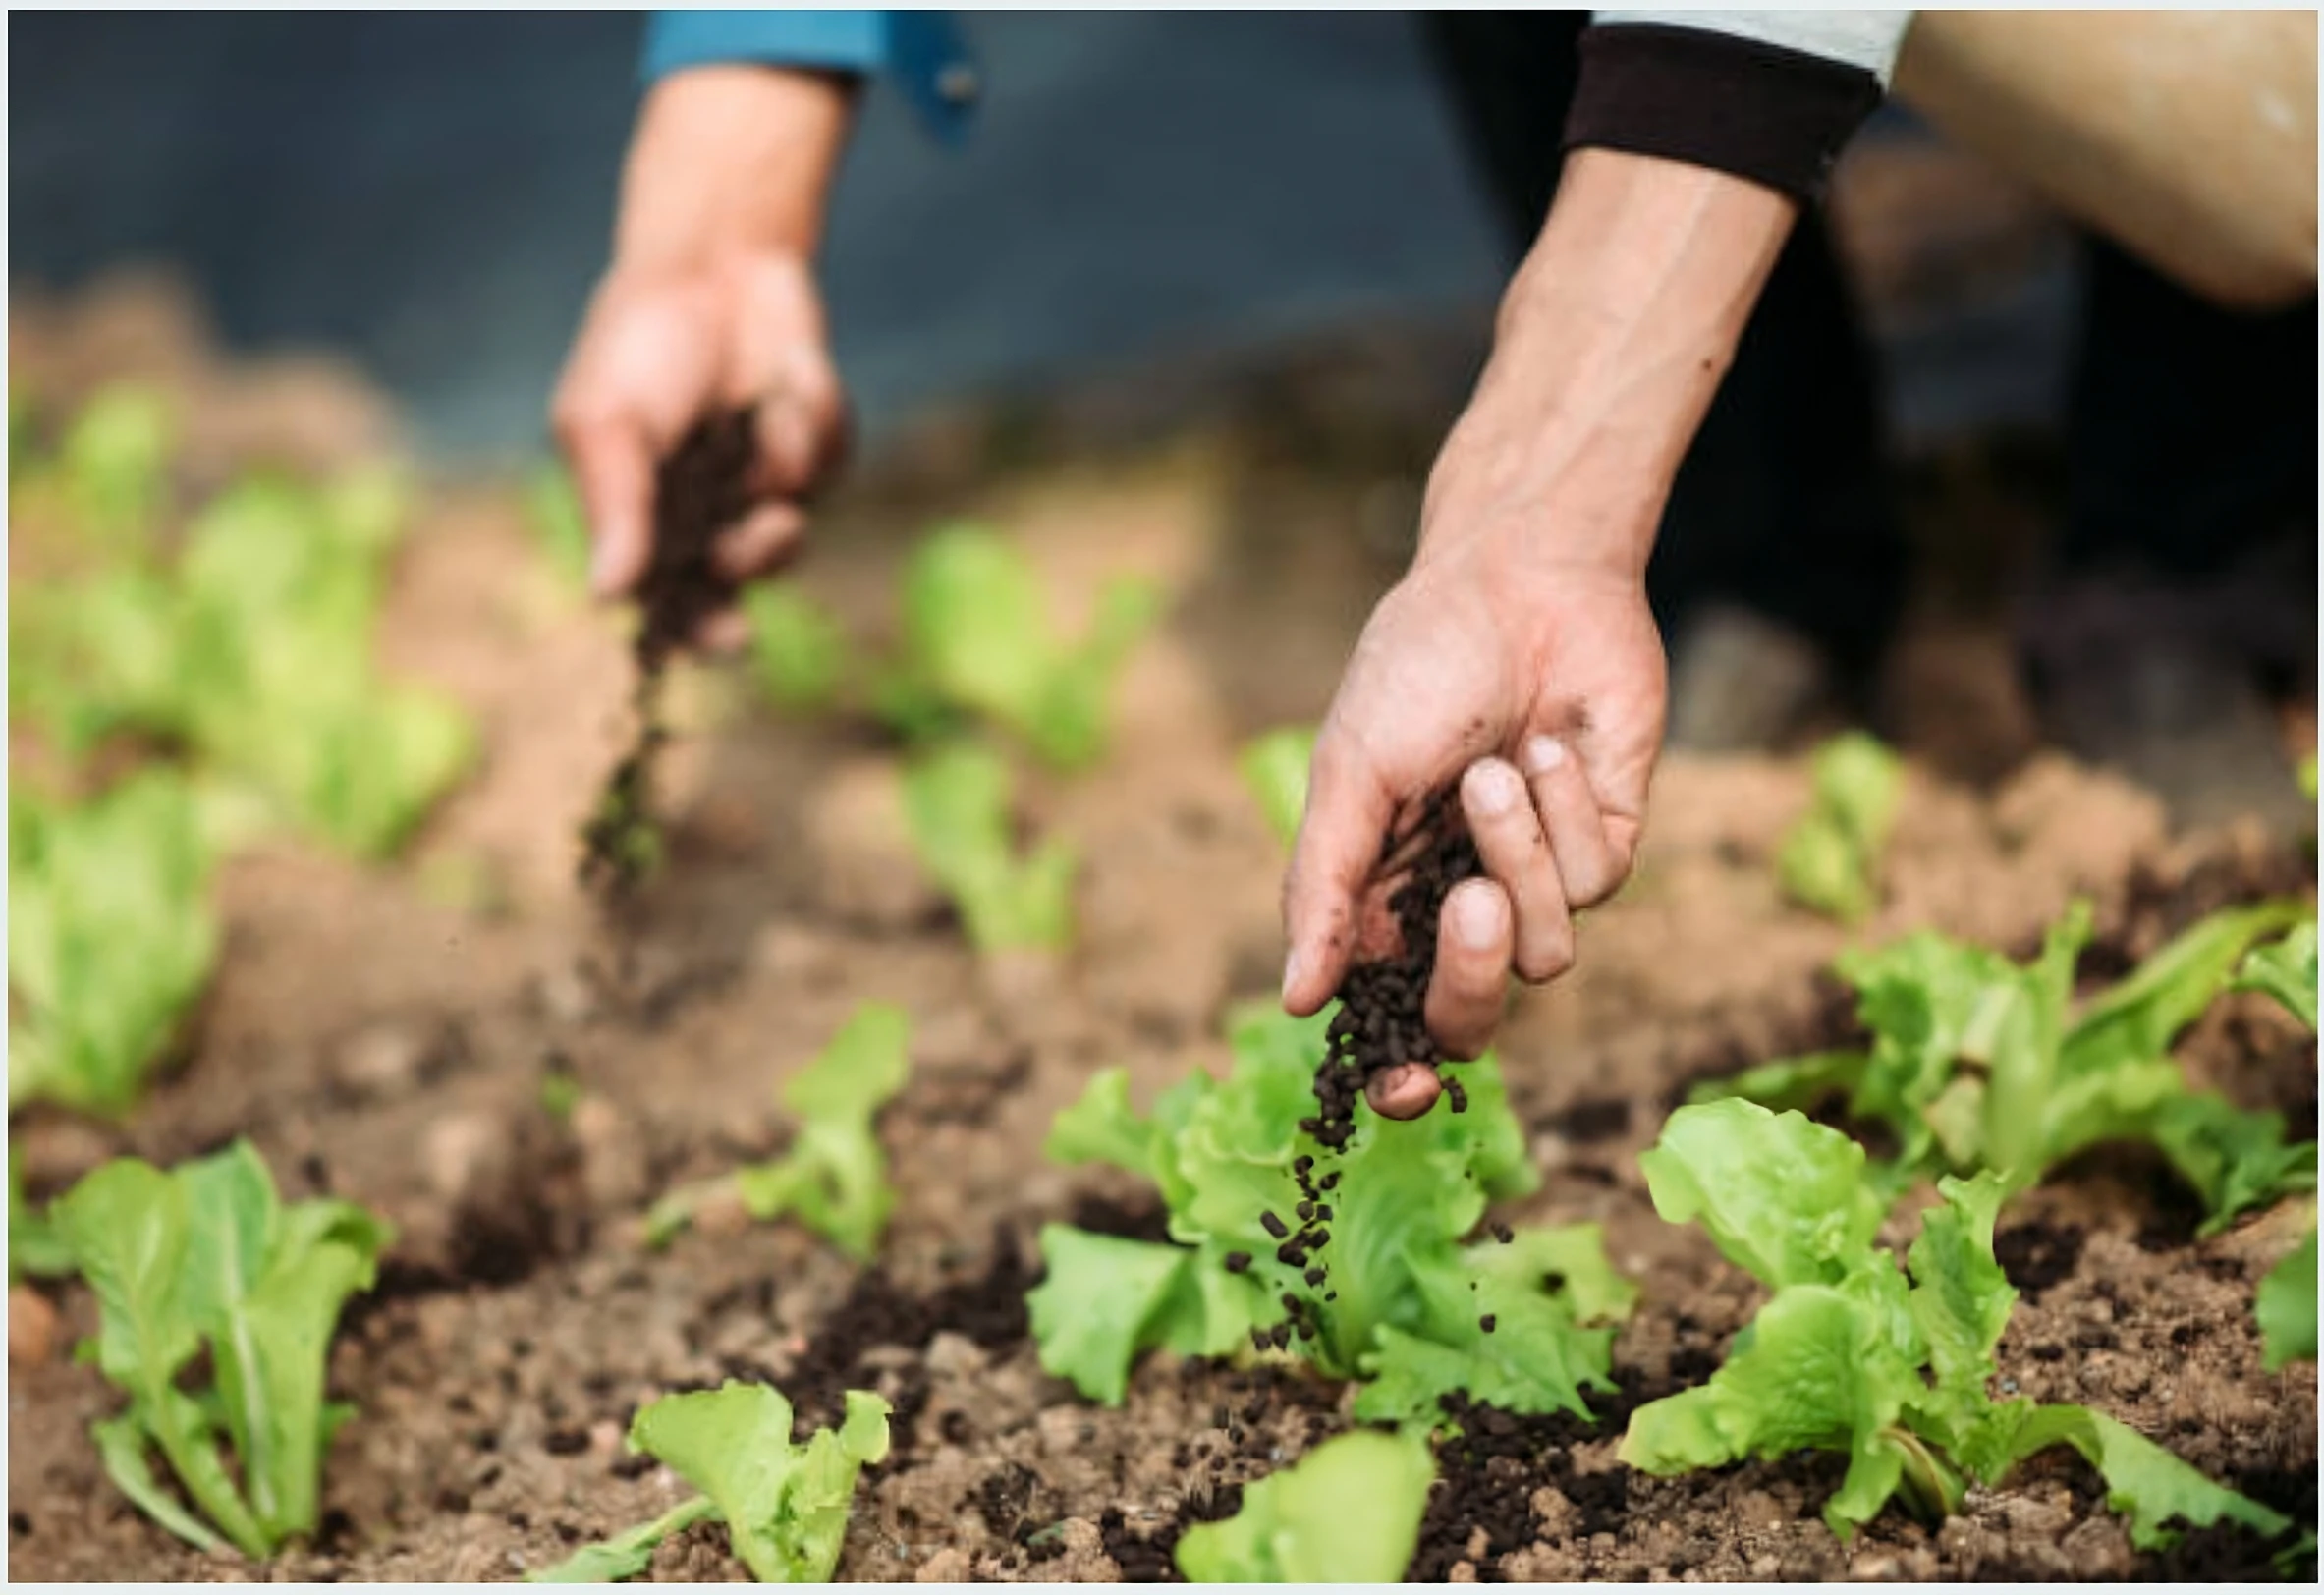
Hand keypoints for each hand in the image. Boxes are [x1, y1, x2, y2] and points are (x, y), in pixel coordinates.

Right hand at [549, 66, 855, 647]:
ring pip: (798, 522)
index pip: (672, 603)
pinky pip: (833, 460)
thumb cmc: (638, 340)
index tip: (736, 637)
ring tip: (769, 408)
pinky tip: (793, 368)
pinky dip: (815, 411)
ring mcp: (764, 487)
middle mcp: (706, 516)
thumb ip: (614, 508)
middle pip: (744, 580)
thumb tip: (605, 597)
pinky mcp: (815, 450)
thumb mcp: (606, 421)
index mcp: (644, 521)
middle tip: (774, 525)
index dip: (704, 632)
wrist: (712, 261)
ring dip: (789, 459)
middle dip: (762, 555)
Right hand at [1282, 441, 1666, 1120]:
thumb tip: (1295, 1002)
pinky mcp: (1607, 843)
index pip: (1391, 1021)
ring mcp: (1538, 879)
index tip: (1406, 1087)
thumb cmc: (1418, 669)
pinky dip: (1566, 811)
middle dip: (1473, 973)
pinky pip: (1595, 881)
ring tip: (1495, 767)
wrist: (1523, 582)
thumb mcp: (1350, 776)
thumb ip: (1322, 891)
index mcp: (1383, 902)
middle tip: (1470, 899)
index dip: (1400, 1072)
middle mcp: (1461, 904)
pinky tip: (1549, 745)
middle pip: (1474, 1016)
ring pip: (1545, 952)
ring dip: (1517, 853)